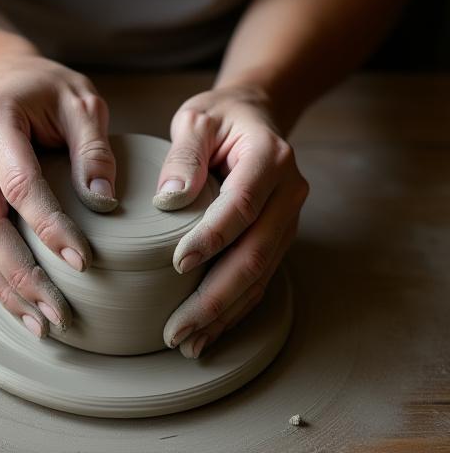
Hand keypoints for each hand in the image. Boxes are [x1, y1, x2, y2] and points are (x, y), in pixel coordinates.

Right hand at [0, 52, 117, 337]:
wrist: (1, 79)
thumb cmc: (47, 89)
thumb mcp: (81, 102)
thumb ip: (93, 148)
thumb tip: (103, 201)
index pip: (20, 186)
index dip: (50, 228)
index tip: (84, 263)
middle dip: (23, 277)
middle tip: (60, 314)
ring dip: (5, 289)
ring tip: (41, 325)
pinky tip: (21, 305)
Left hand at [156, 86, 307, 357]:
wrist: (256, 116)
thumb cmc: (221, 118)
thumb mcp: (197, 119)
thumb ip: (184, 154)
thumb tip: (169, 200)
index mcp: (269, 159)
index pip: (241, 205)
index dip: (212, 238)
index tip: (177, 264)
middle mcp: (289, 193)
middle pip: (256, 253)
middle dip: (216, 297)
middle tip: (177, 330)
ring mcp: (288, 219)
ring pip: (261, 275)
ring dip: (224, 313)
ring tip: (189, 342)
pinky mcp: (279, 236)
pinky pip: (261, 278)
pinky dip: (235, 308)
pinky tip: (210, 331)